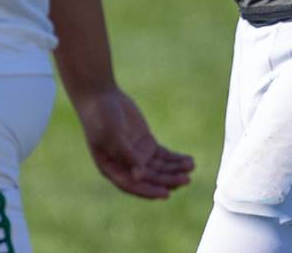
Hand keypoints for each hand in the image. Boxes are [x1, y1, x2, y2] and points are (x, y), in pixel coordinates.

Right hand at [71, 86, 193, 199]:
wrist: (100, 97)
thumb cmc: (100, 116)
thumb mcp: (111, 134)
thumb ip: (125, 154)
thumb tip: (139, 176)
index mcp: (112, 169)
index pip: (133, 186)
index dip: (149, 191)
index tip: (166, 194)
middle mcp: (126, 166)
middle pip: (151, 179)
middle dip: (168, 180)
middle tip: (186, 179)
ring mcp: (138, 156)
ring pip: (160, 169)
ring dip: (175, 170)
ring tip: (191, 166)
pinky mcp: (147, 144)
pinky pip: (164, 157)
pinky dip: (176, 159)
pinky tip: (189, 161)